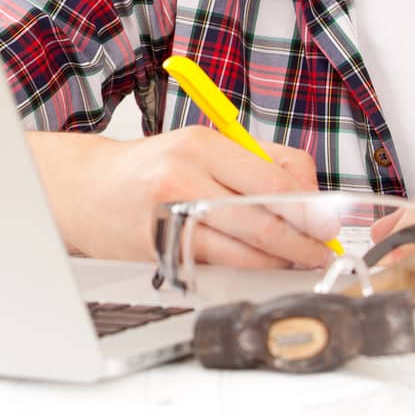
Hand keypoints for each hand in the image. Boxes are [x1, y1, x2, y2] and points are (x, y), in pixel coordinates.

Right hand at [25, 127, 326, 268]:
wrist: (85, 189)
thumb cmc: (150, 168)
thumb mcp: (202, 147)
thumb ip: (256, 164)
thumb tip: (310, 198)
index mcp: (201, 144)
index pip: (272, 177)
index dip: (309, 206)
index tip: (330, 223)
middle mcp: (183, 176)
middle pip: (262, 217)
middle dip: (302, 241)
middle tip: (322, 252)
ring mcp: (169, 218)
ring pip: (243, 250)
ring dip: (278, 262)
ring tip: (296, 262)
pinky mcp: (160, 253)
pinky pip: (217, 268)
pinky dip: (245, 271)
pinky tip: (257, 268)